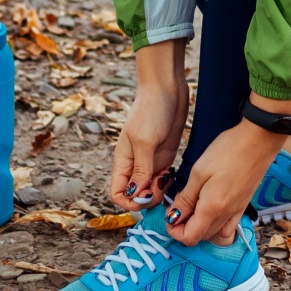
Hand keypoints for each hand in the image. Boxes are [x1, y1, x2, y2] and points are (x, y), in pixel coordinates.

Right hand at [108, 40, 188, 209]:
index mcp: (123, 161)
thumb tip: (136, 194)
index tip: (144, 197)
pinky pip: (163, 180)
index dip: (128, 201)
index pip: (117, 192)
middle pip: (135, 194)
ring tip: (167, 180)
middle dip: (147, 198)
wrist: (168, 88)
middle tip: (160, 187)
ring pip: (150, 189)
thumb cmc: (151, 110)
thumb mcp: (145, 140)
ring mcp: (150, 161)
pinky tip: (173, 177)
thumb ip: (141, 169)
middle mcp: (135, 164)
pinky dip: (167, 184)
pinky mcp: (164, 156)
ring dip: (159, 192)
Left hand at [166, 119, 284, 246]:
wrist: (259, 140)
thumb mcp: (199, 171)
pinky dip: (216, 227)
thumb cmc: (227, 150)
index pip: (189, 238)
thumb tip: (173, 217)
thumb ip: (186, 198)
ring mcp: (236, 212)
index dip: (174, 230)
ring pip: (213, 234)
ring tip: (194, 205)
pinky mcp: (243, 206)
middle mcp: (225, 216)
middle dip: (184, 227)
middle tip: (179, 203)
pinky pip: (228, 229)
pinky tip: (211, 210)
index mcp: (211, 208)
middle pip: (200, 237)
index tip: (170, 213)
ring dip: (199, 227)